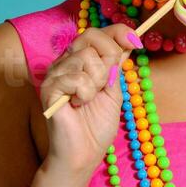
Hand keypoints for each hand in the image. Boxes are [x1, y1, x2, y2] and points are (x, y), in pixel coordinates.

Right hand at [39, 23, 140, 175]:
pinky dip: (85, 93)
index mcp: (80, 62)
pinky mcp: (49, 88)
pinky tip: (78, 105)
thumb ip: (116, 67)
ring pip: (85, 56)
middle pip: (90, 36)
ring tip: (89, 99)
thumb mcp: (114, 91)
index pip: (97, 34)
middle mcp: (65, 63)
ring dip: (97, 81)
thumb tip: (128, 41)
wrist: (84, 154)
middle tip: (107, 83)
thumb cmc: (96, 127)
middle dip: (109, 56)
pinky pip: (76, 77)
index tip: (137, 41)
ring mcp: (55, 74)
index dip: (118, 32)